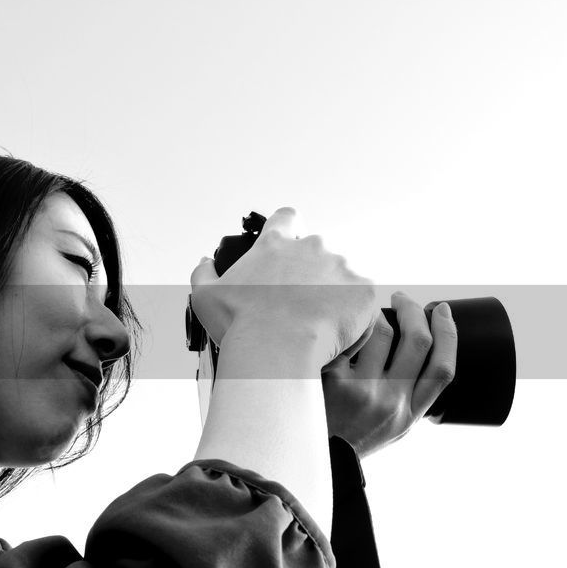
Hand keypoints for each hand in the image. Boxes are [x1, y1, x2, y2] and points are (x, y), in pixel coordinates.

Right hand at [190, 207, 376, 370]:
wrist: (275, 349)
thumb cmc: (239, 323)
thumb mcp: (205, 295)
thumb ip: (204, 272)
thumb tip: (206, 262)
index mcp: (275, 245)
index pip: (286, 217)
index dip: (288, 227)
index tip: (287, 243)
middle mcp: (311, 248)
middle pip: (316, 252)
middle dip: (310, 274)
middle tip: (297, 305)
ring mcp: (340, 267)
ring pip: (341, 278)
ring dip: (332, 295)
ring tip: (315, 326)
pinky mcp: (362, 290)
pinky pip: (362, 301)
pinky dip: (353, 315)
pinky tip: (335, 335)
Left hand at [321, 291, 456, 458]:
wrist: (313, 454)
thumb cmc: (352, 435)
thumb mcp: (393, 425)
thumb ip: (409, 395)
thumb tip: (421, 344)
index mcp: (411, 414)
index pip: (443, 369)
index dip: (449, 334)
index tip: (444, 310)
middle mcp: (391, 403)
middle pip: (418, 341)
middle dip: (414, 310)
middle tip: (402, 298)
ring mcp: (362, 392)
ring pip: (382, 332)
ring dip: (376, 317)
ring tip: (363, 319)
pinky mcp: (333, 381)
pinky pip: (349, 340)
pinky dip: (347, 330)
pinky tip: (336, 333)